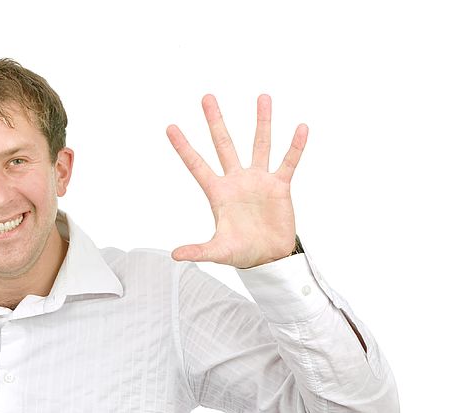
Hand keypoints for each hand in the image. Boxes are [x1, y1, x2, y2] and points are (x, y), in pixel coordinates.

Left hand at [166, 94, 306, 268]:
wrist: (268, 258)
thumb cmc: (241, 253)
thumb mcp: (218, 251)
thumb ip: (198, 251)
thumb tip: (175, 255)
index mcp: (218, 192)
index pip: (196, 165)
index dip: (184, 147)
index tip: (170, 127)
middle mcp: (237, 180)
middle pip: (224, 144)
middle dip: (215, 121)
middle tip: (207, 97)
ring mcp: (259, 181)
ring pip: (260, 144)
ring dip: (261, 121)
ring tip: (262, 97)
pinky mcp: (280, 187)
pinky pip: (289, 162)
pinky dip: (295, 146)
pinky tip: (300, 128)